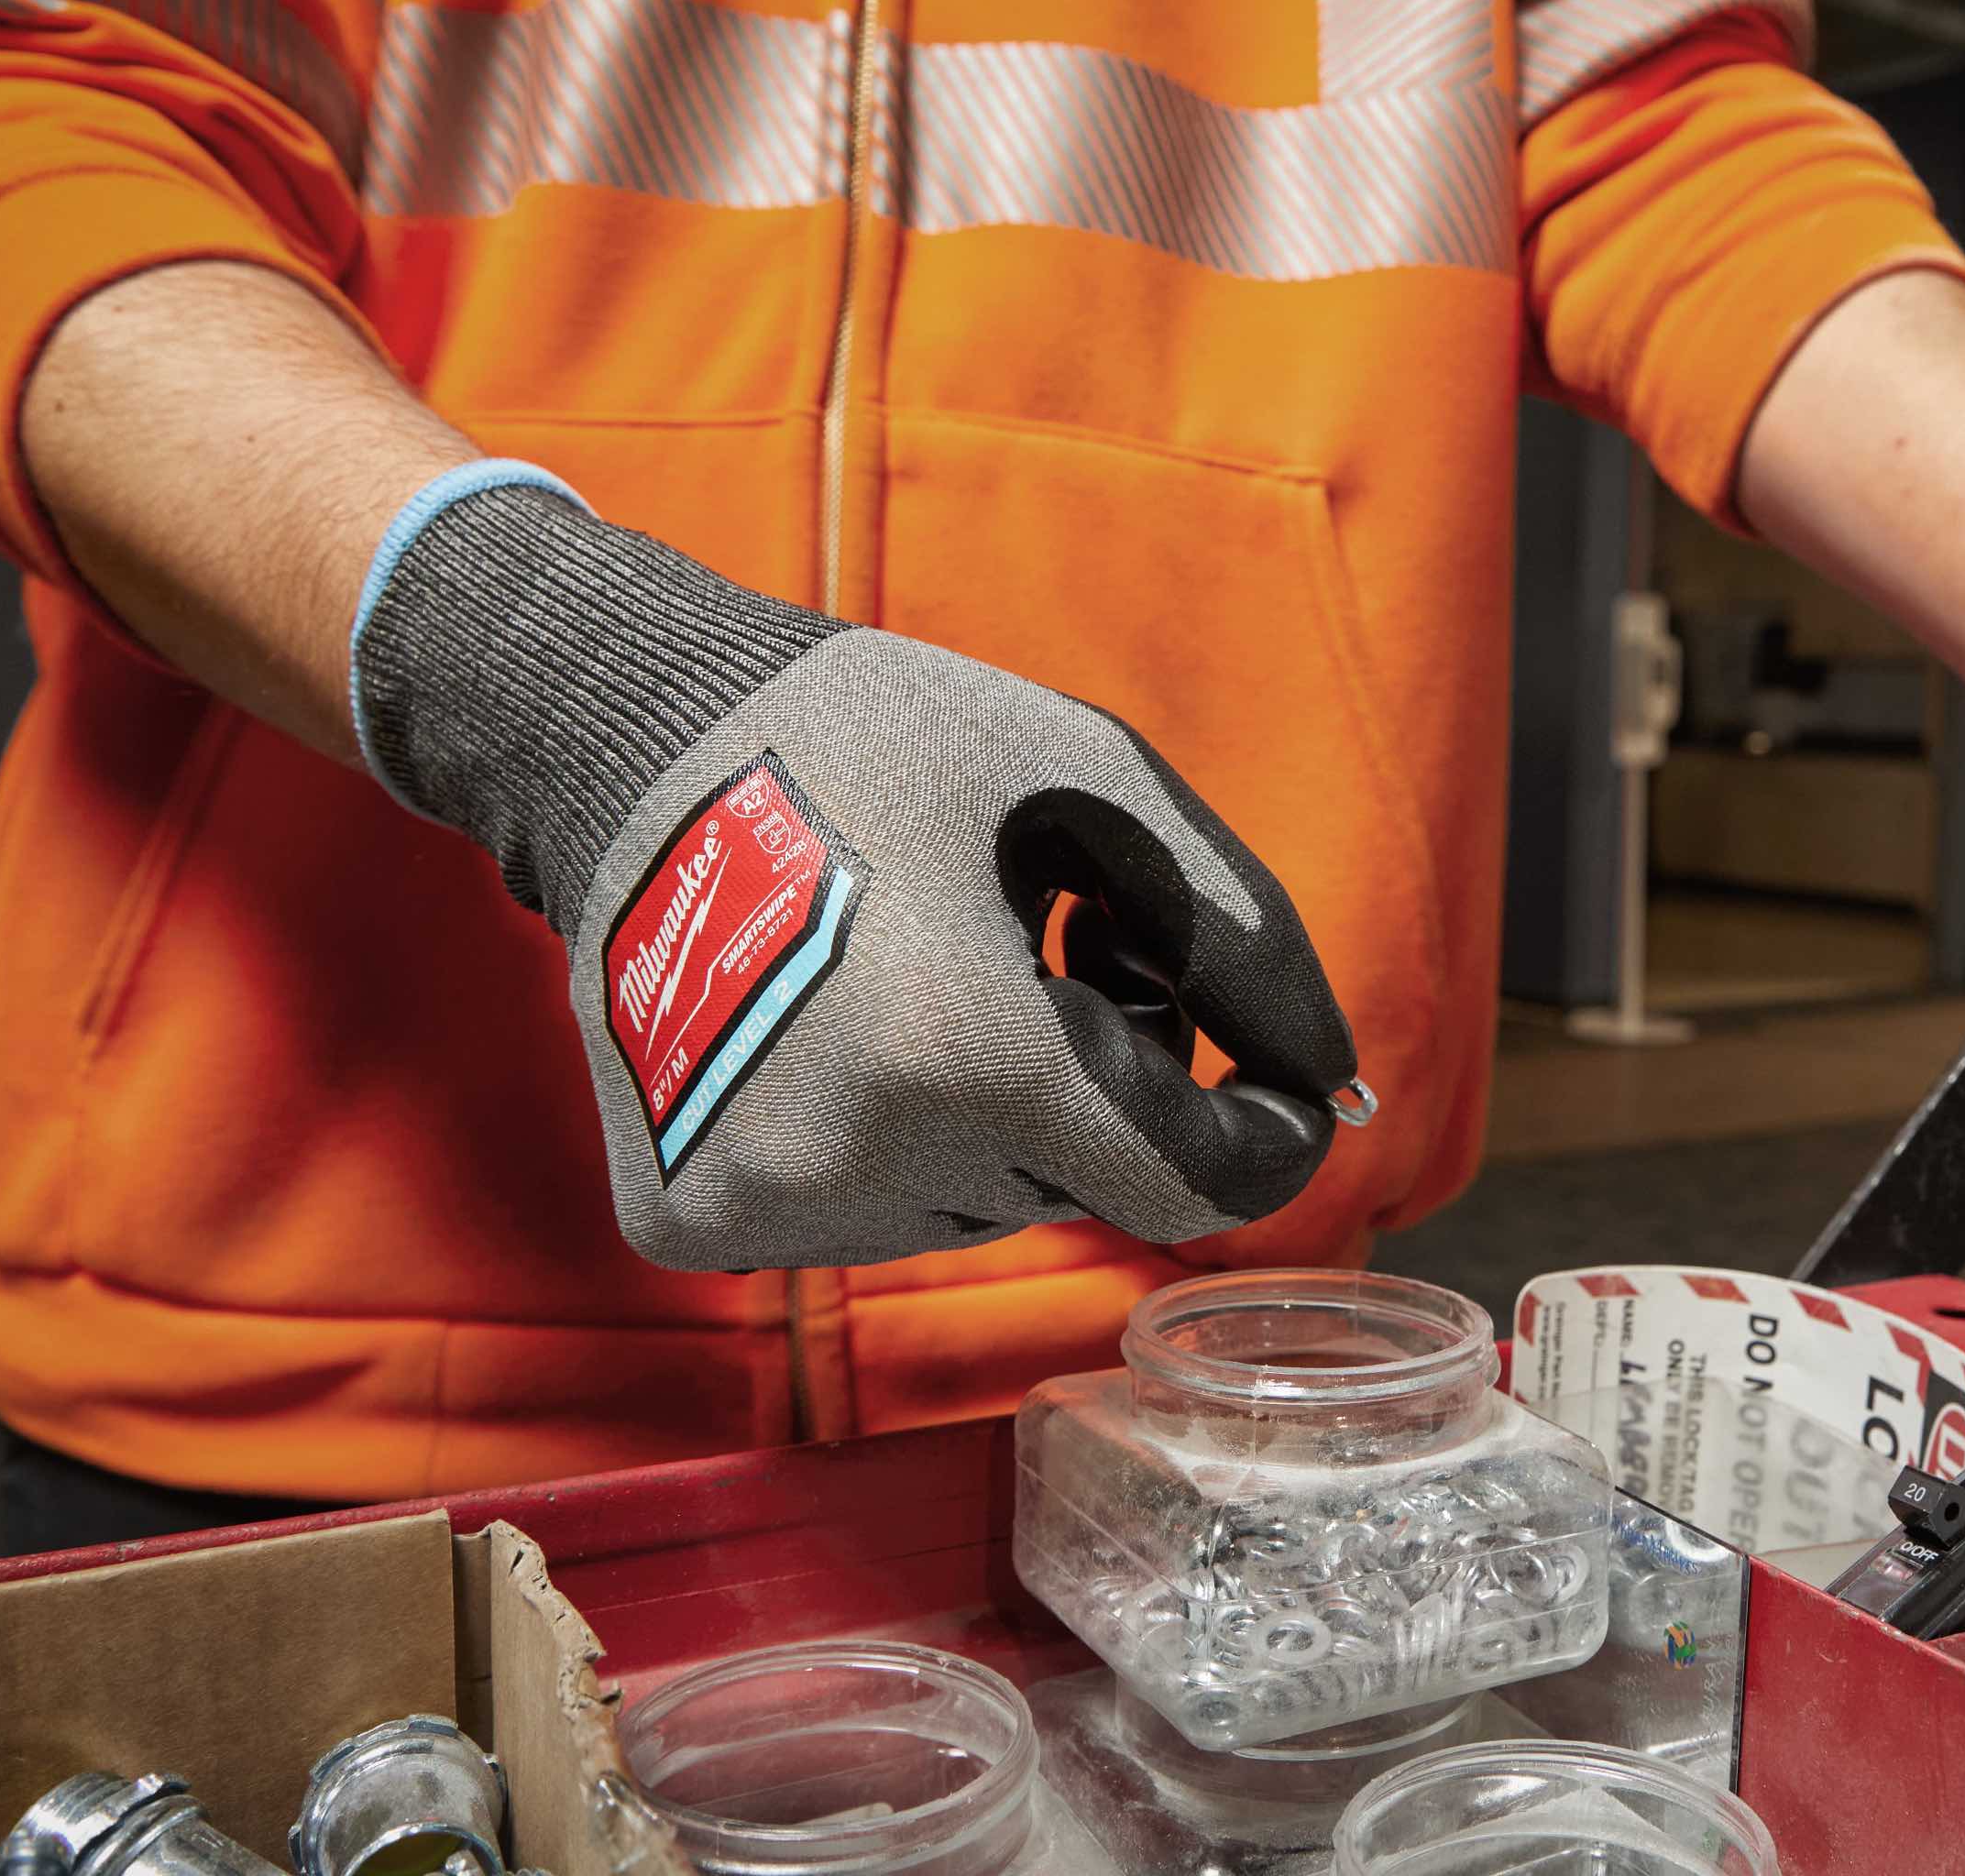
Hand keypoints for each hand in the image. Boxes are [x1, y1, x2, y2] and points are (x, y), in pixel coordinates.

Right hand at [347, 465, 1359, 1268]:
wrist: (634, 743)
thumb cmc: (885, 741)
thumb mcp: (1096, 785)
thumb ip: (1239, 936)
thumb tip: (1329, 1083)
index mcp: (970, 1053)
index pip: (1189, 1186)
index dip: (1249, 1132)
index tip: (1259, 1077)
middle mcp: (863, 1159)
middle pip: (1078, 1186)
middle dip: (1098, 1087)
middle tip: (1036, 954)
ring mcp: (767, 1207)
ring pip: (973, 1205)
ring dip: (989, 1116)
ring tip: (922, 975)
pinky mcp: (693, 1224)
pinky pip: (861, 1215)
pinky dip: (883, 1142)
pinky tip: (832, 1031)